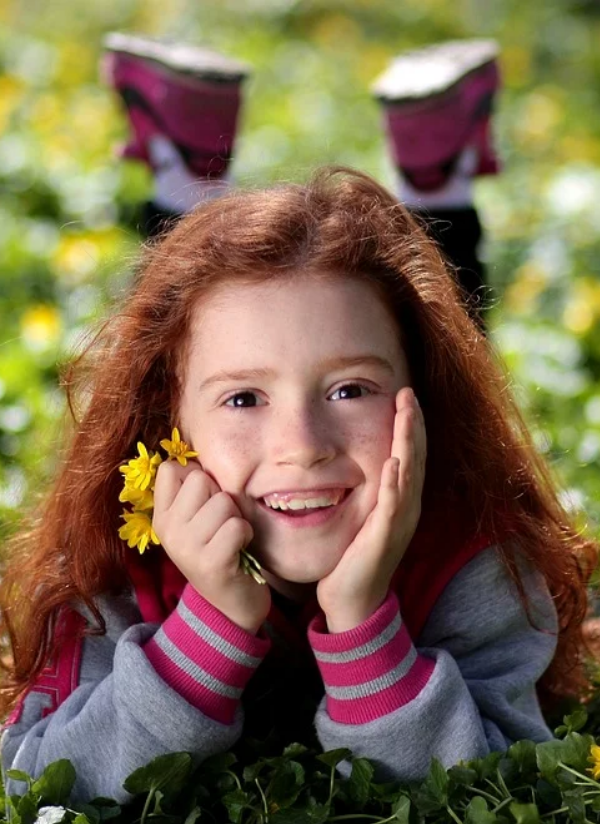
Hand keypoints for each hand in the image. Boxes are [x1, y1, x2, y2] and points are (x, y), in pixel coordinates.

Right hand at [153, 461, 270, 633]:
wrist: (230, 606)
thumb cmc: (219, 550)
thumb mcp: (196, 521)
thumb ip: (193, 491)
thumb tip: (195, 456)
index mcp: (162, 516)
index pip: (171, 468)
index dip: (197, 477)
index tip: (205, 502)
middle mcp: (168, 531)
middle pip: (201, 480)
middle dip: (221, 497)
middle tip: (221, 524)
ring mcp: (186, 548)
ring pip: (223, 502)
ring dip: (236, 518)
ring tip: (230, 538)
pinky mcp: (211, 564)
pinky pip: (236, 526)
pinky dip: (245, 535)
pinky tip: (239, 550)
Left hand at [316, 387, 425, 632]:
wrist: (352, 600)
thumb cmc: (354, 556)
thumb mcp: (364, 515)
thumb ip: (369, 489)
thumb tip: (365, 460)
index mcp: (402, 501)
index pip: (410, 455)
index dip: (410, 425)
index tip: (404, 395)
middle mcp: (407, 509)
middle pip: (416, 459)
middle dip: (413, 425)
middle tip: (409, 394)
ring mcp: (398, 524)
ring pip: (409, 476)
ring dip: (408, 444)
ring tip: (407, 415)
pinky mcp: (383, 540)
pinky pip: (391, 508)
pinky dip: (394, 485)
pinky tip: (392, 463)